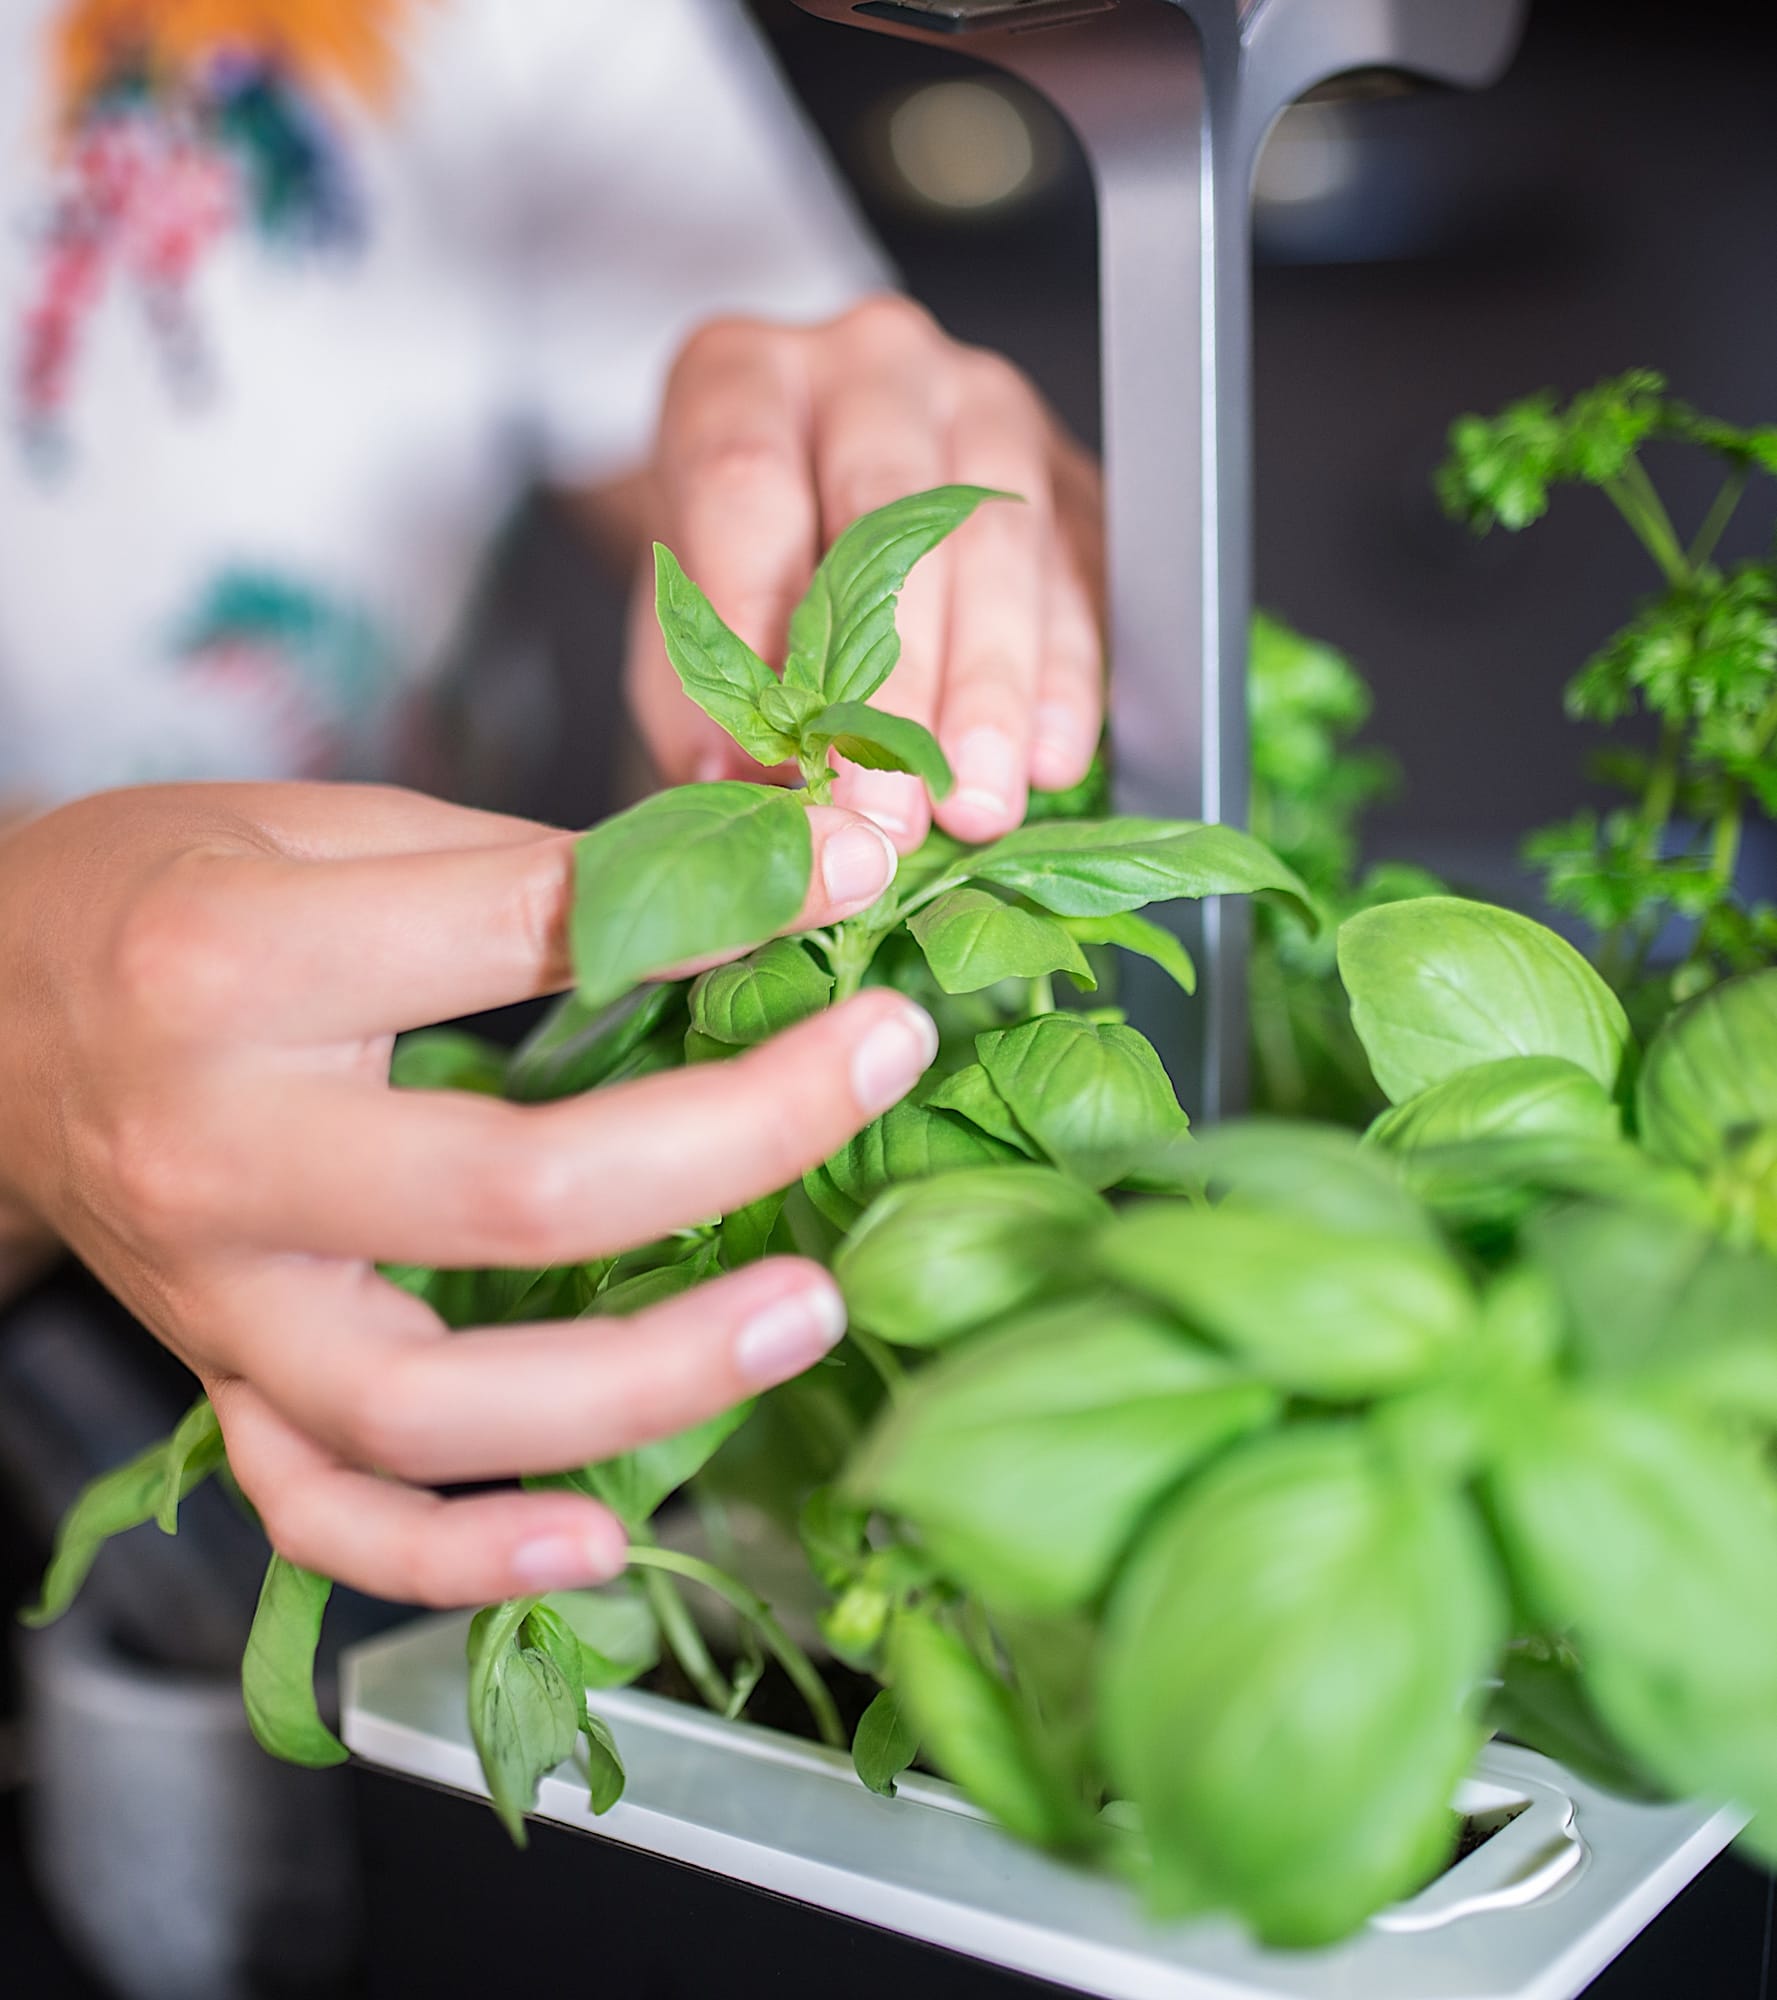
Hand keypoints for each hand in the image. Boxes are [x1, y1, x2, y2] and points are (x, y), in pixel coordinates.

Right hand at [0, 784, 931, 1605]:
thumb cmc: (159, 894)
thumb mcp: (326, 825)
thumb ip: (527, 871)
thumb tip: (762, 875)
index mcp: (237, 965)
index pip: (525, 935)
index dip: (722, 900)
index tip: (848, 874)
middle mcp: (220, 1152)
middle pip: (512, 1197)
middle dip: (733, 1141)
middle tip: (879, 1070)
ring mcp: (218, 1301)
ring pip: (434, 1408)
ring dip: (645, 1382)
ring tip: (804, 1313)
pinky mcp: (220, 1382)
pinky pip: (329, 1518)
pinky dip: (462, 1558)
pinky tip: (599, 1546)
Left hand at [625, 295, 1103, 851]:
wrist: (819, 479)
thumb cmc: (741, 553)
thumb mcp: (679, 615)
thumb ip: (698, 699)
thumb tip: (748, 788)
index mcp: (741, 377)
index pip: (745, 480)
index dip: (762, 617)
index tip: (787, 744)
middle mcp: (867, 367)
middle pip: (888, 517)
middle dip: (897, 683)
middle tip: (896, 801)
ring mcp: (980, 406)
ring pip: (997, 547)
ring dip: (992, 693)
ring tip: (977, 801)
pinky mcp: (1066, 470)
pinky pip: (1080, 575)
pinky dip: (1065, 679)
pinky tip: (1047, 757)